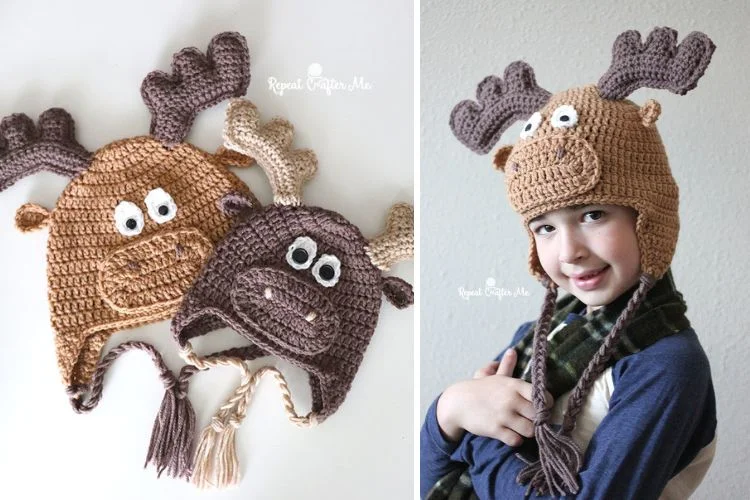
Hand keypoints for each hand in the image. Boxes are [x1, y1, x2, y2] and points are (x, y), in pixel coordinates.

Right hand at [436, 348, 553, 446]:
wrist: (458, 403)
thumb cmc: (479, 389)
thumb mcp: (494, 376)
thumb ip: (506, 365)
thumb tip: (513, 350)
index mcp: (514, 385)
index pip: (543, 396)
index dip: (546, 404)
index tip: (542, 407)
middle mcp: (511, 399)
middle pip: (538, 416)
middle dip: (537, 420)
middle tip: (532, 420)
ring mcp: (503, 415)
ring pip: (530, 430)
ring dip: (527, 431)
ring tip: (522, 428)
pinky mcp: (496, 429)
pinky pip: (516, 440)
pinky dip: (515, 439)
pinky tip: (511, 434)